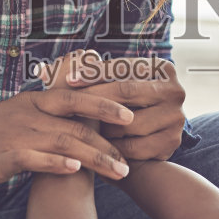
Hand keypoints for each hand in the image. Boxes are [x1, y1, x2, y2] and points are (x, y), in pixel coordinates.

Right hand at [0, 80, 135, 187]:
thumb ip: (47, 116)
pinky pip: (34, 159)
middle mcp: (28, 114)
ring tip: (117, 172)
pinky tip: (74, 170)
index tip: (130, 115)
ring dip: (93, 158)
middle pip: (76, 124)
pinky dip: (55, 163)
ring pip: (63, 143)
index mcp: (34, 102)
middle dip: (107, 141)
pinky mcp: (3, 157)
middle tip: (131, 159)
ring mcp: (16, 135)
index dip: (104, 104)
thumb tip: (80, 120)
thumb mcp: (18, 115)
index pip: (75, 97)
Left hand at [40, 51, 185, 161]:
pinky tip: (99, 149)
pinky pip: (135, 147)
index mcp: (162, 69)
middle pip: (126, 92)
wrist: (136, 151)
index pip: (121, 68)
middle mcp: (175, 90)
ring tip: (83, 130)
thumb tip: (42, 70)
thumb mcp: (103, 90)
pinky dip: (115, 149)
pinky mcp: (173, 143)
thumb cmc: (114, 115)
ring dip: (104, 128)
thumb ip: (78, 75)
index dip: (93, 73)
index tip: (66, 81)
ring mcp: (177, 118)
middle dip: (94, 99)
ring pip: (129, 122)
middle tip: (67, 107)